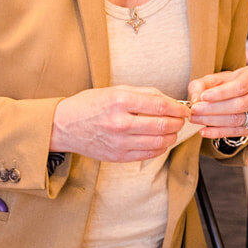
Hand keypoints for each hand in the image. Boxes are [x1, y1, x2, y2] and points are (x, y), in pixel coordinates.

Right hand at [50, 86, 188, 161]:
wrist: (64, 126)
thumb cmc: (89, 105)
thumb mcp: (115, 90)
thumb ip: (144, 94)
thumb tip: (170, 101)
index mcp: (120, 101)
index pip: (161, 106)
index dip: (179, 108)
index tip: (184, 109)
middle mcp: (120, 123)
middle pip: (163, 125)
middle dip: (178, 122)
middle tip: (181, 119)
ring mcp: (120, 142)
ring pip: (159, 142)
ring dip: (172, 136)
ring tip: (171, 130)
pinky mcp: (119, 156)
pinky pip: (149, 154)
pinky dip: (160, 148)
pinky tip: (159, 141)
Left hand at [188, 65, 247, 138]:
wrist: (236, 95)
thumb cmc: (225, 84)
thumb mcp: (212, 79)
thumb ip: (200, 85)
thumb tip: (196, 99)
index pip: (241, 86)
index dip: (222, 93)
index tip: (204, 96)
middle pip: (240, 104)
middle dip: (214, 108)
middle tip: (195, 110)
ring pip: (237, 119)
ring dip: (214, 121)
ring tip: (196, 119)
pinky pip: (236, 132)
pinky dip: (218, 133)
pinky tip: (204, 131)